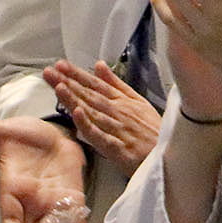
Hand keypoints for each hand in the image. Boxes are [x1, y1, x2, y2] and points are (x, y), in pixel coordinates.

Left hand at [43, 60, 161, 176]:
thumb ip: (116, 84)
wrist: (171, 156)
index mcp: (122, 101)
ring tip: (59, 86)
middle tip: (50, 71)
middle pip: (90, 95)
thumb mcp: (138, 101)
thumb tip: (99, 65)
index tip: (61, 65)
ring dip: (75, 98)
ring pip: (93, 112)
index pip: (96, 85)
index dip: (77, 75)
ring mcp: (118, 129)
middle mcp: (118, 112)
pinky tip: (77, 114)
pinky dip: (90, 124)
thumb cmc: (153, 130)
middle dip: (69, 82)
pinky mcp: (119, 148)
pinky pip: (101, 135)